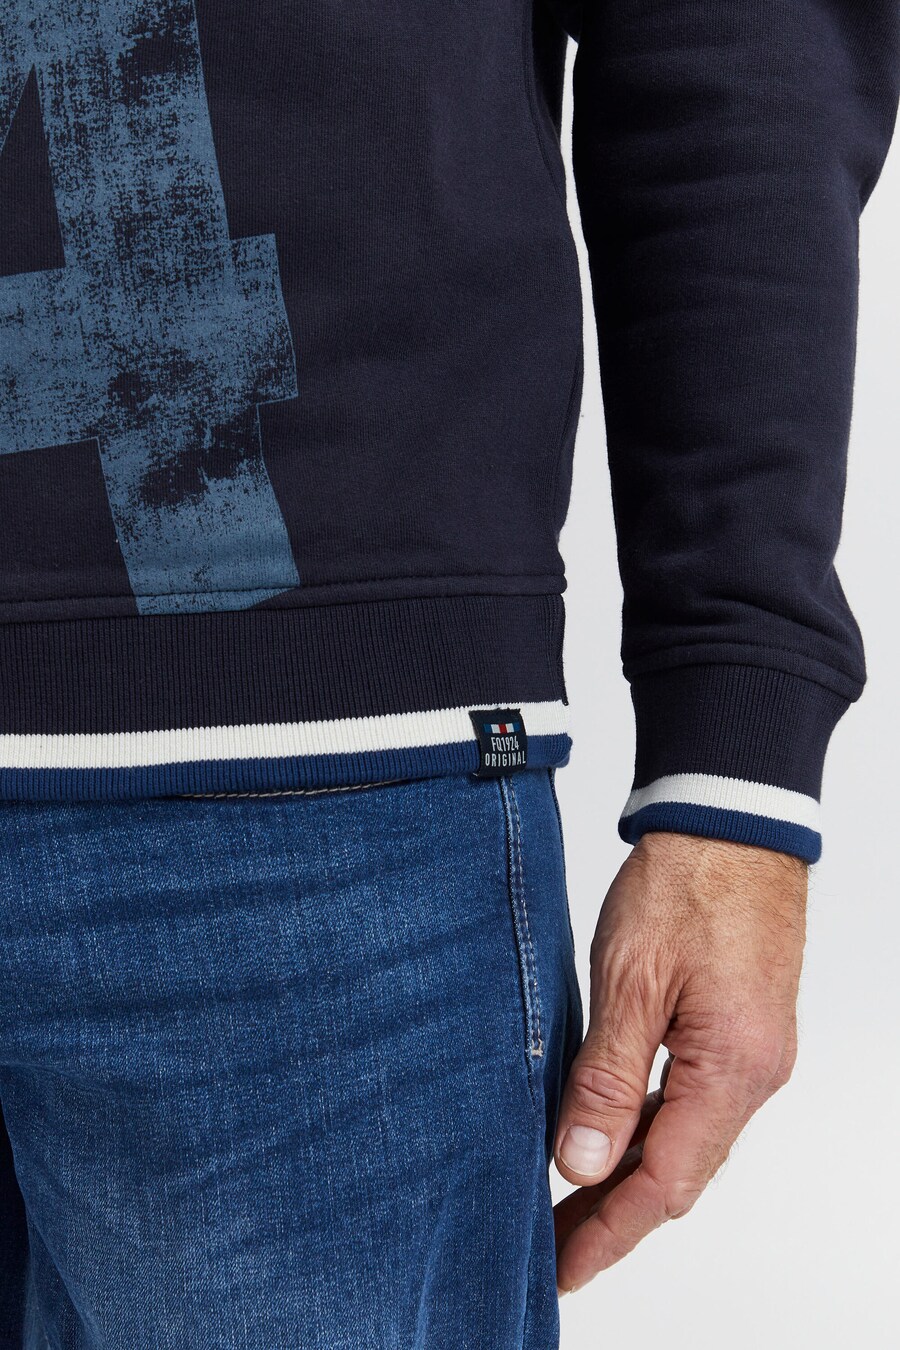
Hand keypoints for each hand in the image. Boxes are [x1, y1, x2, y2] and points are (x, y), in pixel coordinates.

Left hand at [553, 830, 806, 1292]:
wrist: (731, 821)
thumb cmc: (686, 884)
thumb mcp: (631, 978)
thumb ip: (608, 1075)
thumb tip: (581, 1164)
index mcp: (733, 1068)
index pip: (664, 1182)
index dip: (609, 1233)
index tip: (561, 1269)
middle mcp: (753, 1072)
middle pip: (680, 1173)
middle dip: (615, 1217)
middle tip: (552, 1249)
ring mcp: (752, 1052)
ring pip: (687, 1139)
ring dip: (631, 1175)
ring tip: (569, 1204)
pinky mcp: (739, 1028)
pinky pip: (694, 1100)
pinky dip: (650, 1129)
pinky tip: (609, 1134)